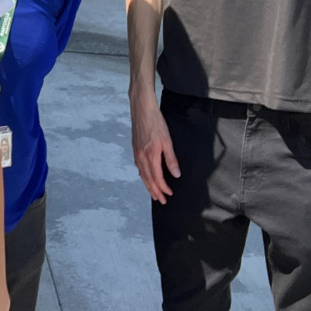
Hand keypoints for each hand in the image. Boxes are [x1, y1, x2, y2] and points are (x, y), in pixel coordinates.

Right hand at [130, 89, 179, 203]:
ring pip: (142, 174)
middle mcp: (141, 156)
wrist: (141, 109)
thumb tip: (176, 174)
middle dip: (155, 191)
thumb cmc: (155, 122)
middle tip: (161, 201)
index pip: (157, 178)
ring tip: (153, 193)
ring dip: (148, 185)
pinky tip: (144, 176)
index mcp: (150, 155)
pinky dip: (142, 175)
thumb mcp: (167, 140)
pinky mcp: (135, 148)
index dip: (163, 188)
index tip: (170, 194)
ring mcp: (136, 152)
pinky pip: (138, 167)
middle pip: (148, 179)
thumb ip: (171, 159)